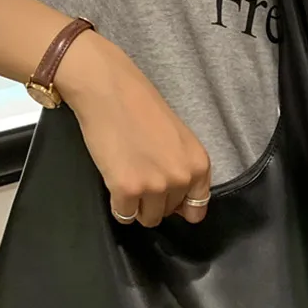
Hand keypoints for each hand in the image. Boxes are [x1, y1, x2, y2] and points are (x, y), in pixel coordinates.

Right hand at [55, 31, 210, 227]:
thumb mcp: (179, 140)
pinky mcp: (128, 190)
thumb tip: (182, 208)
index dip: (179, 206)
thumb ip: (185, 171)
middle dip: (154, 200)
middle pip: (168, 213)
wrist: (108, 90)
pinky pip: (124, 214)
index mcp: (199, 165)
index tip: (166, 198)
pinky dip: (117, 203)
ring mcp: (156, 186)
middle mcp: (182, 178)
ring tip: (127, 175)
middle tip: (139, 172)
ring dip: (136, 205)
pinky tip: (114, 178)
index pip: (197, 210)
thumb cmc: (141, 108)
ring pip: (147, 218)